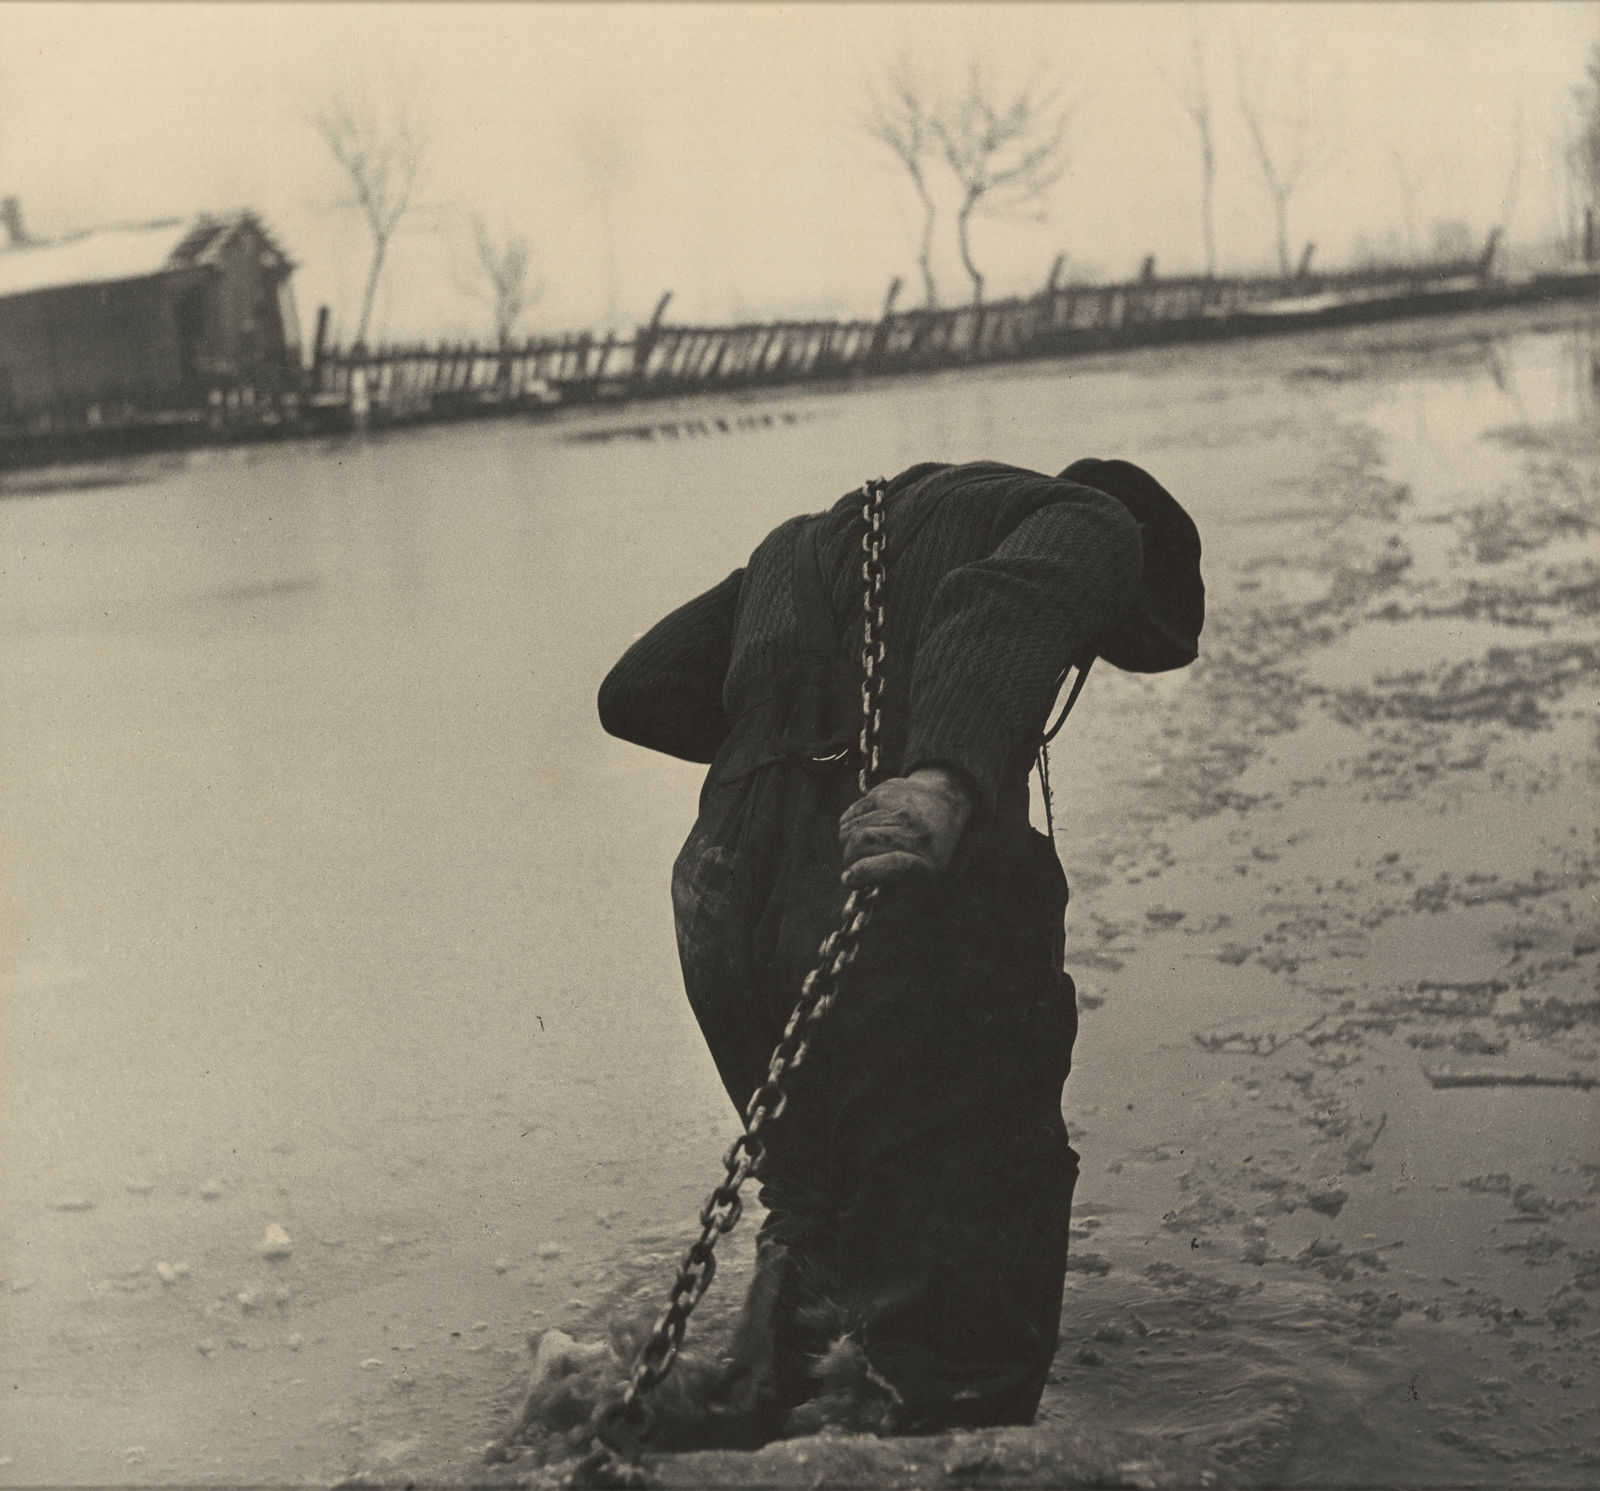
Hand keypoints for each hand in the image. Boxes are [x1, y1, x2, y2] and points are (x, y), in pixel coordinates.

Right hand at [839, 767, 972, 887]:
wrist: (943, 801)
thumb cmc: (930, 848)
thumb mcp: (926, 876)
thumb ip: (895, 892)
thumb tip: (860, 904)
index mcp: (926, 858)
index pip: (893, 864)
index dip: (866, 872)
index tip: (848, 880)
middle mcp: (913, 830)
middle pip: (861, 843)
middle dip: (850, 859)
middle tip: (853, 868)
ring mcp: (897, 808)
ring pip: (850, 830)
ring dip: (847, 844)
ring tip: (860, 849)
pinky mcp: (883, 793)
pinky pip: (849, 816)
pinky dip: (847, 828)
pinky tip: (861, 830)